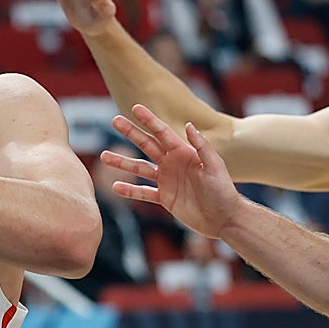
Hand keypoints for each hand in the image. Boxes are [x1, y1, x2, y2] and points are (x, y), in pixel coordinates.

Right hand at [102, 105, 242, 240]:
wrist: (225, 219)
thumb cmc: (224, 191)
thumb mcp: (215, 167)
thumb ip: (202, 146)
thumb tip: (188, 125)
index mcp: (184, 153)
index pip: (163, 133)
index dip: (149, 120)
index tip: (135, 108)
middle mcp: (173, 163)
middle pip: (147, 145)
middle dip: (131, 133)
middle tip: (114, 120)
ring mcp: (167, 181)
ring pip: (140, 168)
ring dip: (123, 162)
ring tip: (104, 156)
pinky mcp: (165, 198)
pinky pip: (144, 192)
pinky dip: (130, 190)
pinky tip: (115, 186)